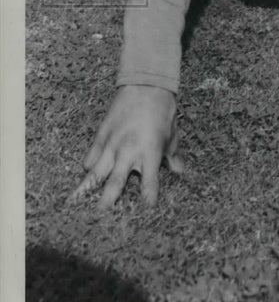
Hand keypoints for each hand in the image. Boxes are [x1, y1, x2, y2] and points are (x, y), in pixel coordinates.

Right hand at [72, 85, 183, 208]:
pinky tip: (84, 175)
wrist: (146, 84)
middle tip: (99, 218)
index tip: (146, 212)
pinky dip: (88, 166)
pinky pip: (91, 155)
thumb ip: (172, 154)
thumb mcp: (172, 133)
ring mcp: (112, 143)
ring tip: (75, 204)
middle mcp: (129, 151)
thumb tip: (180, 171)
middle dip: (107, 202)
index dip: (148, 199)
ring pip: (95, 172)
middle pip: (115, 183)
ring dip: (86, 189)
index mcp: (150, 152)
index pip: (149, 183)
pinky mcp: (101, 134)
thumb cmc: (162, 109)